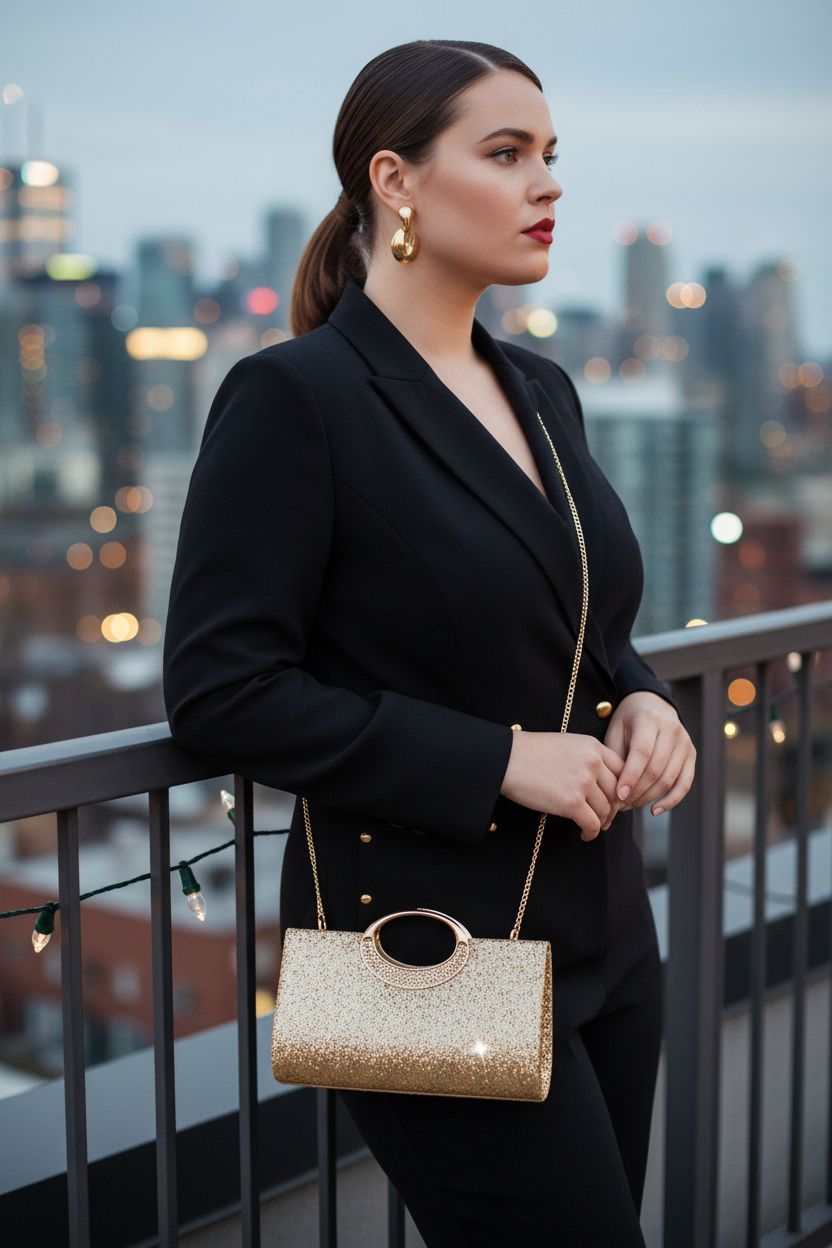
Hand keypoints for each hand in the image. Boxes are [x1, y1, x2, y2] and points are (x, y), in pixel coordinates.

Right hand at [499, 730, 625, 840]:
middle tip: (604, 817)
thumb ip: (587, 758)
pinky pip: (592, 824)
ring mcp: (583, 783)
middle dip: (612, 808)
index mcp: (593, 746)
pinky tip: (584, 834)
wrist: (507, 759)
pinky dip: (590, 833)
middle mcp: (593, 763)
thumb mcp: (567, 744)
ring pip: (605, 810)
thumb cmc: (531, 753)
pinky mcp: (572, 803)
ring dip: (600, 822)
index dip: (621, 788)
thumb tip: (601, 783)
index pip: (622, 770)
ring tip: (591, 826)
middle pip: (616, 792)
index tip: (613, 799)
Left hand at [600, 692, 695, 829]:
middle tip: (619, 804)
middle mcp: (672, 730)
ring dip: (649, 797)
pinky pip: (685, 783)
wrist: (652, 705)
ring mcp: (685, 743)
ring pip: (669, 778)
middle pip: (656, 768)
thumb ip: (616, 757)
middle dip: (637, 790)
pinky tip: (655, 810)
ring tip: (630, 805)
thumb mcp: (616, 731)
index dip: (630, 776)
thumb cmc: (628, 722)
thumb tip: (615, 791)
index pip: (642, 752)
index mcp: (650, 719)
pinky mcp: (691, 755)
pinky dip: (671, 800)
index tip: (618, 795)